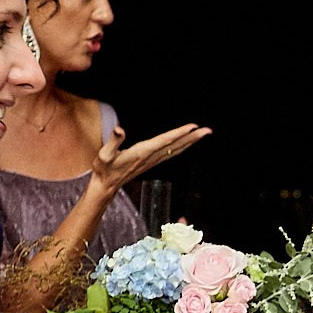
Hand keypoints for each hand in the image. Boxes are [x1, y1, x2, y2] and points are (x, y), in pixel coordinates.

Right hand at [90, 122, 211, 194]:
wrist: (106, 186)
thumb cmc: (104, 169)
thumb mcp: (104, 155)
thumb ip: (113, 141)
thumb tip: (119, 129)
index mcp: (141, 153)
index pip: (164, 141)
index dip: (178, 133)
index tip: (192, 127)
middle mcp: (150, 157)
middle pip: (175, 146)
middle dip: (192, 138)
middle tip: (208, 130)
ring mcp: (152, 161)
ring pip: (175, 150)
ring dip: (190, 141)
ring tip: (203, 133)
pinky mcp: (151, 162)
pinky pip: (171, 153)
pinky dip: (182, 146)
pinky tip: (188, 142)